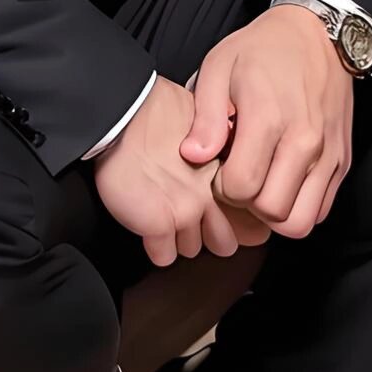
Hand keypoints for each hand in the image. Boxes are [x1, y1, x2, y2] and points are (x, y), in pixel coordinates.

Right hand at [90, 76, 249, 266]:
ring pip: (193, 250)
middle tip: (188, 219)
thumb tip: (218, 167)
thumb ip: (217, 155)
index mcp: (225, 172)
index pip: (247, 218)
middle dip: (207, 235)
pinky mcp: (160, 226)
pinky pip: (164, 257)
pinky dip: (155, 247)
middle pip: (224, 243)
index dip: (229, 219)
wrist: (123, 117)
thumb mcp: (203, 127)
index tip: (216, 215)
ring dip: (178, 239)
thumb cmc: (157, 114)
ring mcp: (187, 212)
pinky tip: (147, 227)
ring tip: (162, 217)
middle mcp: (211, 195)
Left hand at [178, 5, 354, 240]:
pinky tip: (282, 182)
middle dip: (248, 206)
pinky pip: (322, 209)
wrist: (319, 34)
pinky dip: (300, 207)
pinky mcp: (343, 161)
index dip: (221, 189)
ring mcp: (329, 154)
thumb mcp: (220, 67)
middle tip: (239, 180)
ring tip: (261, 186)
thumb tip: (193, 157)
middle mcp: (305, 141)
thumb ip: (205, 117)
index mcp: (269, 118)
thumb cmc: (264, 50)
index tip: (219, 169)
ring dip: (276, 214)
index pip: (241, 188)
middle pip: (273, 212)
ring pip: (302, 222)